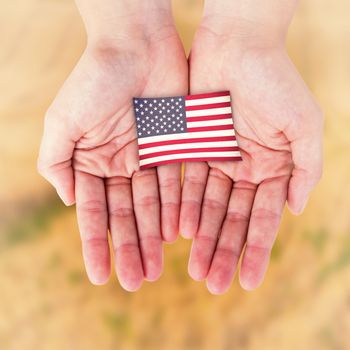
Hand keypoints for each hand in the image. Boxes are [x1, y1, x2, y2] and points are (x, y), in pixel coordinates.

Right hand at [38, 4, 187, 289]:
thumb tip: (69, 201)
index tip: (100, 276)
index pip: (94, 213)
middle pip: (125, 216)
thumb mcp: (62, 122)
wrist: (135, 46)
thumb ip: (56, 163)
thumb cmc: (95, 80)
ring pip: (152, 206)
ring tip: (156, 268)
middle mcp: (120, 165)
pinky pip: (177, 184)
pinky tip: (177, 235)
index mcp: (92, 162)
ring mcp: (149, 158)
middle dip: (129, 248)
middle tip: (136, 282)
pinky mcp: (175, 149)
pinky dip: (177, 209)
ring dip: (154, 237)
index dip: (96, 245)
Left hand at [180, 18, 322, 293]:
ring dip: (202, 237)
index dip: (255, 250)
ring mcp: (216, 159)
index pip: (263, 219)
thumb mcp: (304, 126)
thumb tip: (295, 210)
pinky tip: (179, 233)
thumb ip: (306, 169)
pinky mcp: (190, 148)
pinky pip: (185, 183)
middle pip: (232, 219)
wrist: (237, 45)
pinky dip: (183, 207)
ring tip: (195, 269)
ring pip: (206, 207)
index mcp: (271, 168)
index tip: (248, 282)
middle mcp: (243, 168)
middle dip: (225, 251)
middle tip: (214, 285)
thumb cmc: (276, 80)